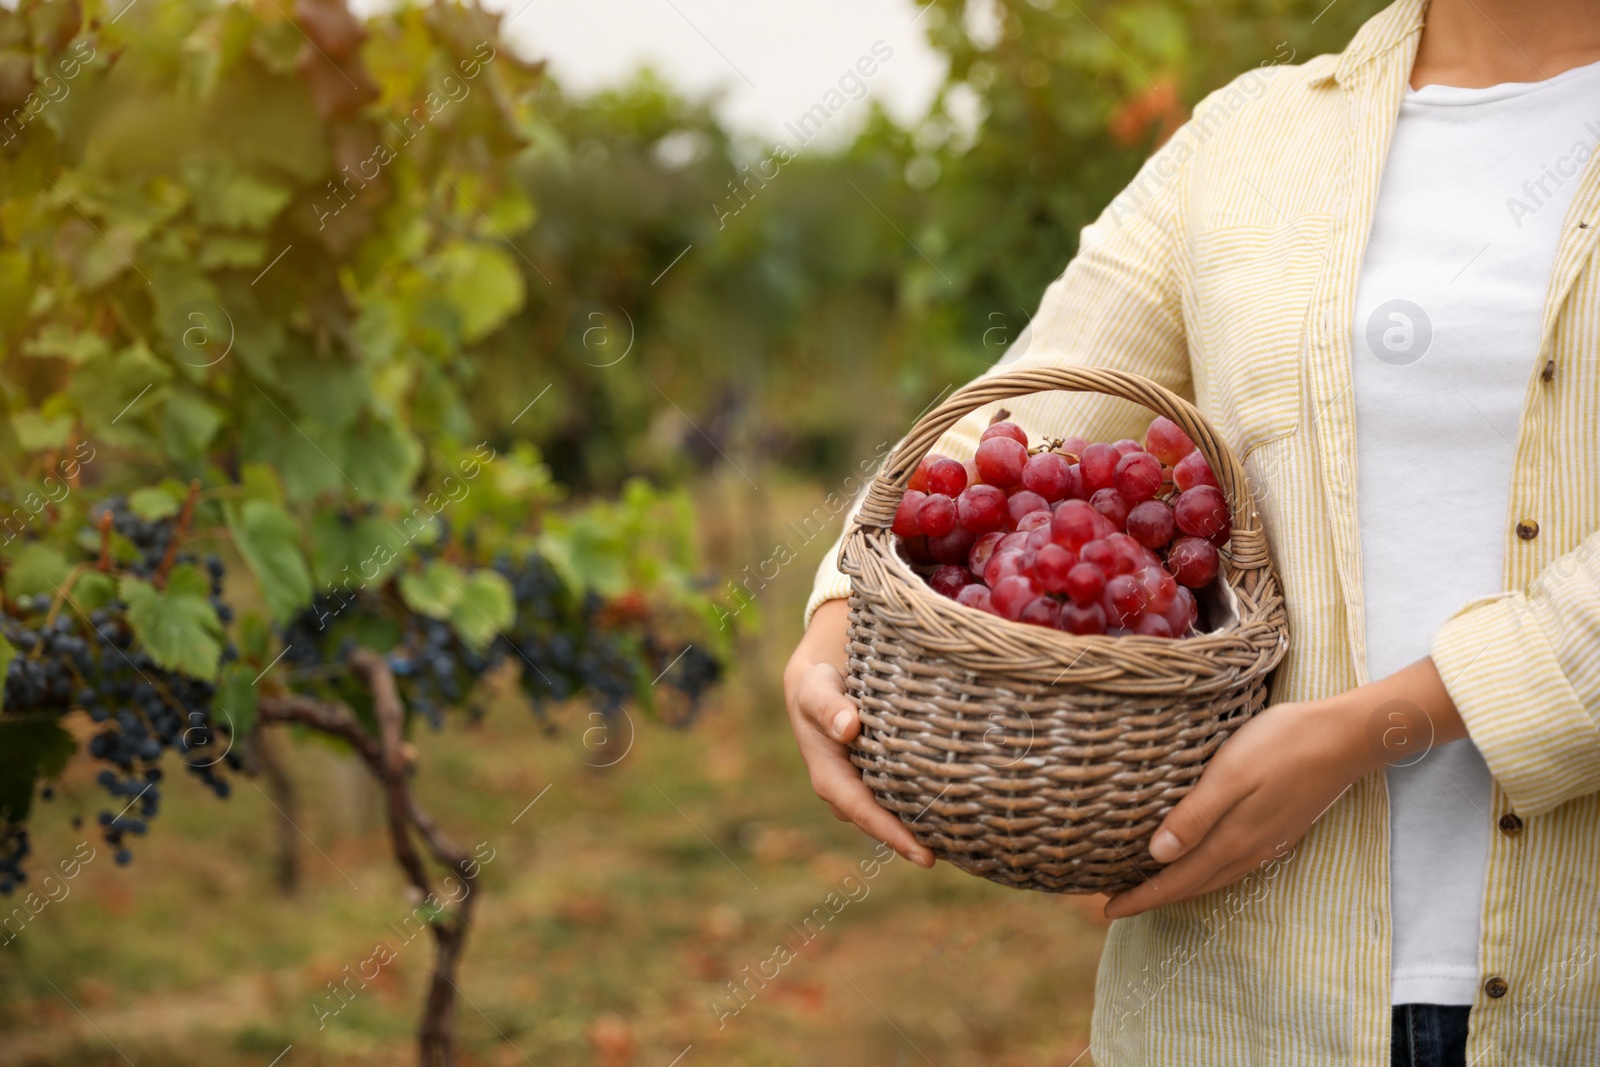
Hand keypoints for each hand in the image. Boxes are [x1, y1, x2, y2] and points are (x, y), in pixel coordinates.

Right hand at [783, 599, 934, 867]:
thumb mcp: (816, 692)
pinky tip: (953, 811)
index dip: (894, 836)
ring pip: (894, 814)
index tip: (925, 857)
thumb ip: (828, 707)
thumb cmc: (817, 688)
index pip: (865, 814)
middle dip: (914, 842)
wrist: (818, 685)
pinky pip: (901, 796)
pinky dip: (922, 805)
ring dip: (920, 828)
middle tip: (957, 856)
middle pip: (883, 824)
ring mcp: (863, 787)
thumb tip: (848, 728)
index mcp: (830, 779)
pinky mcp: (878, 778)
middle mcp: (847, 791)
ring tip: (962, 842)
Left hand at [1102, 657, 1463, 919]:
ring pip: (1212, 878)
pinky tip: (1196, 860)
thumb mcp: (1231, 774)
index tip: (1106, 910)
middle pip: (1192, 886)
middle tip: (1116, 902)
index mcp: (1232, 840)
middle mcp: (1248, 850)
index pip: (1176, 881)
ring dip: (1179, 887)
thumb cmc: (1282, 745)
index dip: (1141, 897)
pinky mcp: (1277, 829)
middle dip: (1154, 897)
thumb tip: (1157, 855)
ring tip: (1148, 886)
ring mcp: (1266, 843)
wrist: (1345, 738)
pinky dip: (1203, 871)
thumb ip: (1195, 816)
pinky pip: (1231, 864)